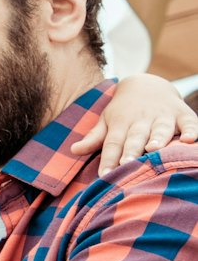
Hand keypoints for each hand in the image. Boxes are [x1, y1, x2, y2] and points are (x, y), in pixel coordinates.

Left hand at [72, 74, 197, 175]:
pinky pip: (189, 122)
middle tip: (126, 165)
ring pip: (160, 129)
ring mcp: (162, 116)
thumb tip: (73, 150)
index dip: (108, 159)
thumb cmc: (123, 111)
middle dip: (131, 151)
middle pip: (135, 137)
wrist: (147, 84)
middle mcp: (141, 120)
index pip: (113, 143)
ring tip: (154, 149)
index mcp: (120, 123)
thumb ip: (94, 138)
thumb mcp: (107, 121)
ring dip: (158, 138)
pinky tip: (188, 139)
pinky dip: (190, 130)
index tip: (104, 175)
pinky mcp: (182, 114)